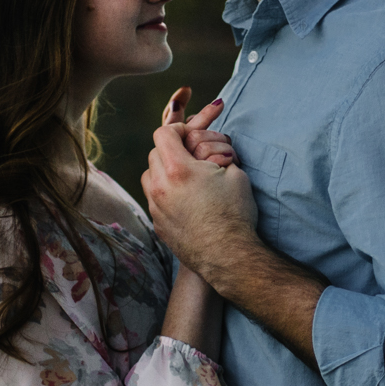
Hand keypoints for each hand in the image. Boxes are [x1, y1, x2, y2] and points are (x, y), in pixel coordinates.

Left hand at [144, 89, 256, 275]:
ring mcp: (155, 207)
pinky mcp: (157, 223)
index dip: (178, 129)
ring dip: (164, 169)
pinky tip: (186, 197)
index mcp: (178, 169)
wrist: (229, 256)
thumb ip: (215, 153)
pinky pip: (154, 197)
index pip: (164, 133)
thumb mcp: (234, 172)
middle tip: (193, 156)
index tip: (190, 135)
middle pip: (154, 153)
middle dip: (172, 149)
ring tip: (187, 176)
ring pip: (149, 175)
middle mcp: (160, 186)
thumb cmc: (235, 213)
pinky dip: (165, 191)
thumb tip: (207, 150)